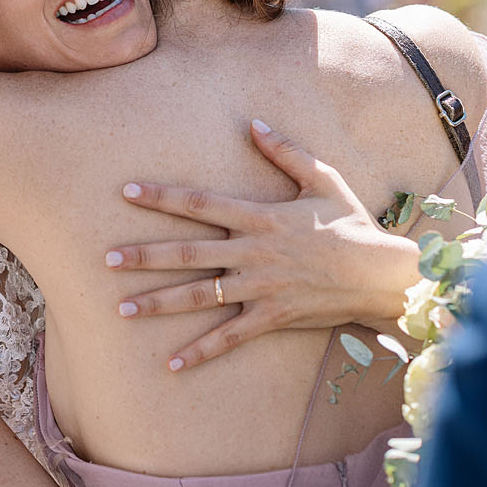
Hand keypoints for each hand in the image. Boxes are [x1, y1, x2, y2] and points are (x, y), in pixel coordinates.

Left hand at [107, 120, 420, 370]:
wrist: (380, 274)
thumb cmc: (351, 223)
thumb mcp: (323, 179)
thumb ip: (286, 153)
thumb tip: (253, 124)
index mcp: (260, 217)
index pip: (202, 203)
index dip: (163, 197)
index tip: (128, 192)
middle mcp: (253, 253)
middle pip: (188, 254)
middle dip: (144, 256)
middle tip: (105, 258)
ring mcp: (260, 288)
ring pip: (200, 297)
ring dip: (159, 303)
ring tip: (122, 309)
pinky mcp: (271, 317)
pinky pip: (230, 337)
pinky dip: (201, 350)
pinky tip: (171, 362)